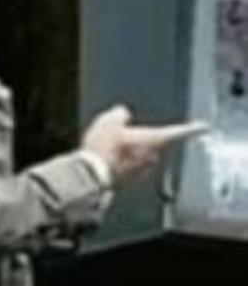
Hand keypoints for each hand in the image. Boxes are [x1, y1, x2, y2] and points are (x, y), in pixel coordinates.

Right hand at [81, 105, 208, 184]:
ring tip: (111, 145)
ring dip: (131, 151)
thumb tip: (122, 114)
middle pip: (156, 144)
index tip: (204, 127)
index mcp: (153, 139)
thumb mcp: (109, 120)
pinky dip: (123, 162)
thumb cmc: (104, 147)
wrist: (91, 174)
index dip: (192, 129)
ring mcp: (142, 170)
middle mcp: (152, 156)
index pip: (178, 132)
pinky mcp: (131, 181)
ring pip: (142, 156)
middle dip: (145, 138)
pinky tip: (108, 157)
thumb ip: (120, 114)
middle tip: (126, 132)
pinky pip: (131, 167)